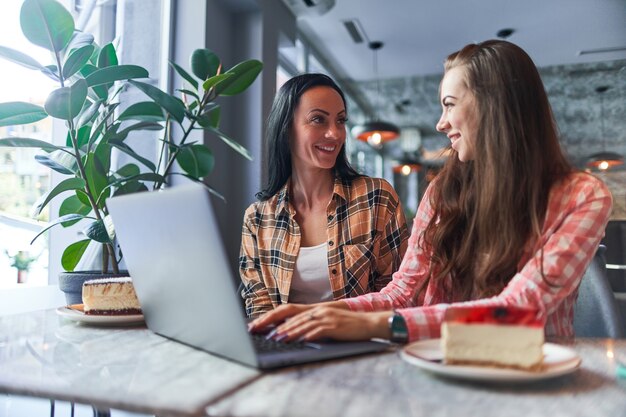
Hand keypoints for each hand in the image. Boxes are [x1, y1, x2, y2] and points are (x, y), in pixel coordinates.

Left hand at [268, 306, 392, 341]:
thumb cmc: (347, 326)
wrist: (368, 323)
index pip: (288, 311)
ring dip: (288, 332)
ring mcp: (326, 317)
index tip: (258, 324)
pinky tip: (300, 341)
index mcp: (314, 309)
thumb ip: (311, 325)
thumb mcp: (327, 322)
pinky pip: (318, 331)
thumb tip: (292, 333)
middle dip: (274, 324)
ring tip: (277, 339)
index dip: (272, 317)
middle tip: (262, 332)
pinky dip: (307, 335)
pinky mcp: (334, 325)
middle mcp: (318, 310)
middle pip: (291, 316)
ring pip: (302, 323)